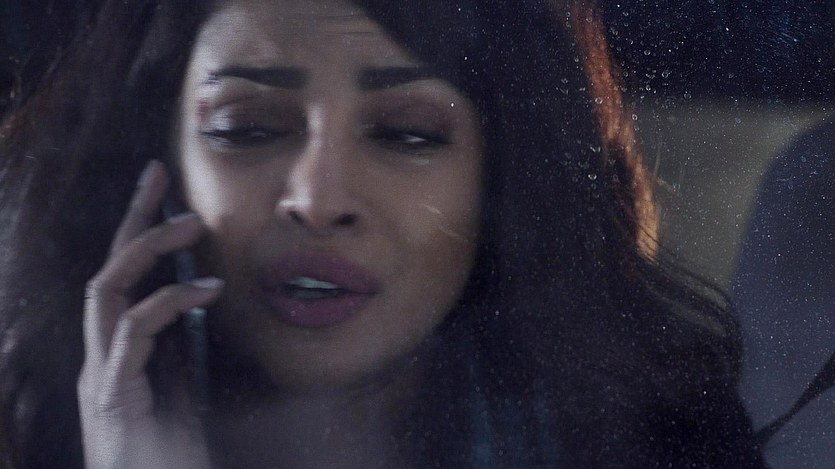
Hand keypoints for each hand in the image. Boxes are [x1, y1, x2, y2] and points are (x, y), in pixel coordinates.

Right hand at [77, 161, 221, 468]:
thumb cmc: (167, 458)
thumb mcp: (176, 395)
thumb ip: (174, 355)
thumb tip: (190, 308)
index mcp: (116, 358)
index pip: (121, 282)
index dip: (135, 232)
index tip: (160, 188)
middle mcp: (100, 360)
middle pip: (105, 272)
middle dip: (131, 220)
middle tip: (159, 176)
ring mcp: (101, 376)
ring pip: (105, 290)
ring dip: (148, 248)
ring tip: (192, 223)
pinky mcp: (114, 394)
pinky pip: (133, 331)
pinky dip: (170, 301)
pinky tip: (208, 289)